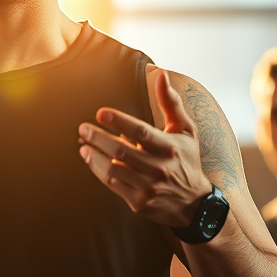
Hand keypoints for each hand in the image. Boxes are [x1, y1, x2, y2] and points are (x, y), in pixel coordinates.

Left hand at [78, 72, 211, 227]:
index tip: (101, 113)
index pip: (141, 131)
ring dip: (94, 155)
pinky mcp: (139, 201)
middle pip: (121, 150)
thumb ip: (171, 102)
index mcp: (170, 147)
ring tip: (84, 144)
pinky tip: (90, 158)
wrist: (193, 203)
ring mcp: (148, 187)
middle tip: (83, 128)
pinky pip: (112, 183)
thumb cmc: (186, 160)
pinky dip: (97, 169)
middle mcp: (159, 168)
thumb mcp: (185, 130)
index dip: (119, 121)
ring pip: (113, 168)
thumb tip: (162, 74)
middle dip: (98, 137)